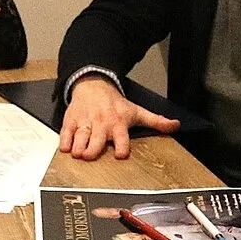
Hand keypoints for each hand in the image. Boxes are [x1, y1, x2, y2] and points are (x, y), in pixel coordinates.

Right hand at [59, 76, 177, 159]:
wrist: (94, 84)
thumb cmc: (115, 103)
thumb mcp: (137, 111)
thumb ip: (156, 121)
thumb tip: (175, 125)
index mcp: (118, 123)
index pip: (121, 138)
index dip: (121, 147)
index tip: (120, 155)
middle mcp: (101, 124)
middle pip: (96, 140)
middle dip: (92, 149)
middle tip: (90, 155)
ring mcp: (85, 123)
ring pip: (80, 138)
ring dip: (78, 147)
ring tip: (78, 153)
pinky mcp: (71, 121)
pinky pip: (66, 133)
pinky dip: (65, 141)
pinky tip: (66, 147)